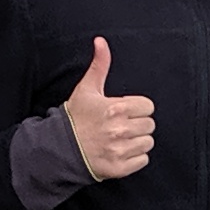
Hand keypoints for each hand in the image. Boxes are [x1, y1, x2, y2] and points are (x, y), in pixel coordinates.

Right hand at [64, 36, 154, 180]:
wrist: (59, 148)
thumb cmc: (76, 118)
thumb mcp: (87, 89)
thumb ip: (99, 65)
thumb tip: (101, 41)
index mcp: (115, 108)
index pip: (148, 107)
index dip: (137, 108)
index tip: (124, 111)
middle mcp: (119, 130)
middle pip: (149, 125)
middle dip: (138, 124)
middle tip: (122, 126)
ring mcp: (119, 150)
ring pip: (148, 143)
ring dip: (137, 141)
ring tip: (121, 139)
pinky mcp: (119, 168)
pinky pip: (143, 160)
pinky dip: (135, 158)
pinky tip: (120, 151)